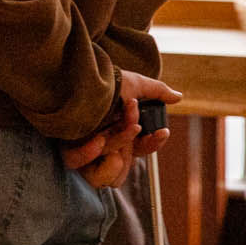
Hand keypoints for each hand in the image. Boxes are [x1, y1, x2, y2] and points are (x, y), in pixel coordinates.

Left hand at [59, 71, 182, 188]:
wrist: (80, 75)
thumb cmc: (105, 80)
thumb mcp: (134, 84)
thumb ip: (157, 92)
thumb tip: (179, 97)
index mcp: (120, 133)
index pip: (141, 148)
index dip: (153, 143)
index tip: (162, 130)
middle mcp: (104, 143)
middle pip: (123, 164)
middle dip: (130, 144)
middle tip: (133, 126)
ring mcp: (85, 147)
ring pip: (102, 168)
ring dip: (115, 146)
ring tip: (112, 131)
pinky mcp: (66, 147)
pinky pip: (76, 162)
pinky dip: (87, 154)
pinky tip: (97, 140)